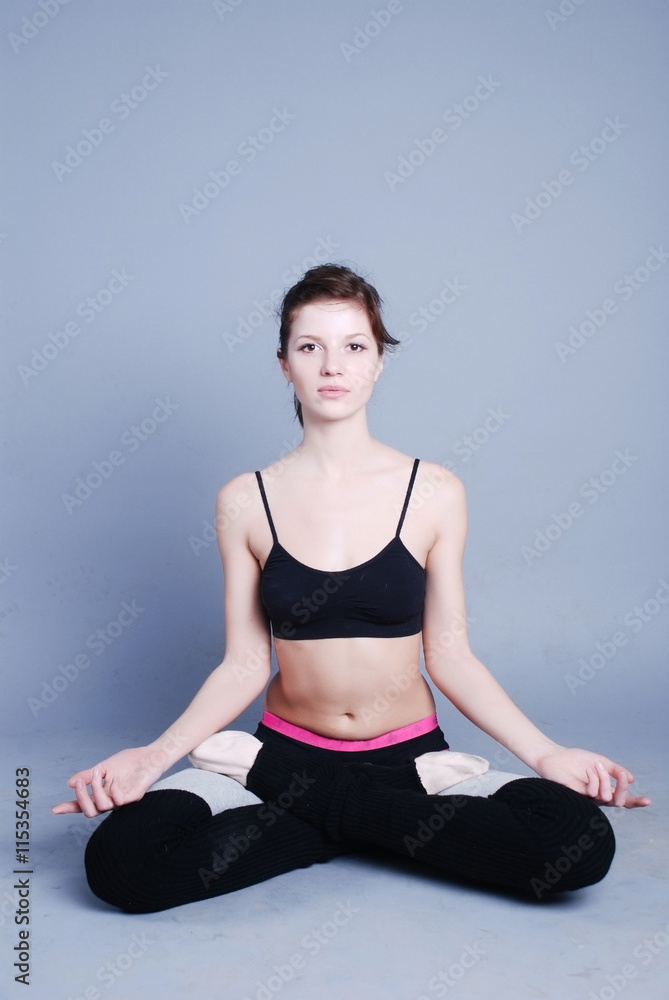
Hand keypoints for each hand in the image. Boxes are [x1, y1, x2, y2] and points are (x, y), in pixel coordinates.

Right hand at [51, 745, 167, 817]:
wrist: (149, 756)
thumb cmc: (128, 763)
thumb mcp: (103, 767)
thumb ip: (88, 776)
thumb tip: (70, 783)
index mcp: (101, 794)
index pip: (82, 805)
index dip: (68, 808)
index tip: (54, 810)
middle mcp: (110, 800)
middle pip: (89, 811)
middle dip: (81, 797)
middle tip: (79, 782)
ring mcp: (121, 801)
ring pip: (102, 806)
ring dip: (96, 789)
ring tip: (99, 773)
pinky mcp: (133, 798)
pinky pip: (119, 802)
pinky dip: (113, 789)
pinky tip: (115, 778)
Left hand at [533, 746, 650, 807]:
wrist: (556, 758)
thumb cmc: (576, 760)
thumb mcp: (601, 762)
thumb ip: (616, 770)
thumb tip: (632, 779)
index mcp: (605, 788)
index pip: (623, 799)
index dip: (636, 802)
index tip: (648, 800)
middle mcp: (599, 797)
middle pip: (620, 800)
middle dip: (623, 787)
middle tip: (622, 775)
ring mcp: (589, 800)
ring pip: (607, 796)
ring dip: (604, 777)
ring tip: (595, 765)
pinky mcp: (580, 800)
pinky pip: (594, 792)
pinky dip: (594, 779)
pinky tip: (586, 772)